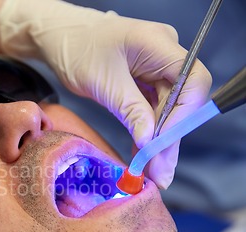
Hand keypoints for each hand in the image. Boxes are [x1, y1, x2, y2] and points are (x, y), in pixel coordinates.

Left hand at [0, 0, 211, 188]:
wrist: (59, 39)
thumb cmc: (77, 50)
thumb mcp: (103, 83)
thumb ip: (131, 110)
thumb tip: (150, 142)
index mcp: (159, 44)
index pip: (192, 80)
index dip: (183, 115)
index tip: (162, 144)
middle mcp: (164, 55)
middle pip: (181, 100)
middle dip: (169, 138)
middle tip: (161, 172)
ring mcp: (155, 68)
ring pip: (167, 109)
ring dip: (158, 141)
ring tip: (153, 173)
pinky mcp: (143, 81)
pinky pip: (151, 110)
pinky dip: (146, 132)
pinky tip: (143, 156)